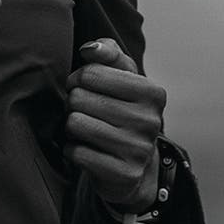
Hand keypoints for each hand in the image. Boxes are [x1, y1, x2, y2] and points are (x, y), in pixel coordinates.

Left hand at [64, 38, 165, 211]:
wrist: (135, 165)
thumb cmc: (122, 111)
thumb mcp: (122, 78)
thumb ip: (108, 54)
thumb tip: (90, 49)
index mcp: (152, 92)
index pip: (91, 73)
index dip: (78, 78)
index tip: (84, 87)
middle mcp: (150, 121)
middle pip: (79, 98)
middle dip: (73, 103)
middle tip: (84, 111)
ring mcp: (138, 149)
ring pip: (75, 124)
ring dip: (71, 127)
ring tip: (84, 129)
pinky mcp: (123, 174)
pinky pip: (77, 152)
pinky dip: (73, 149)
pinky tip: (85, 149)